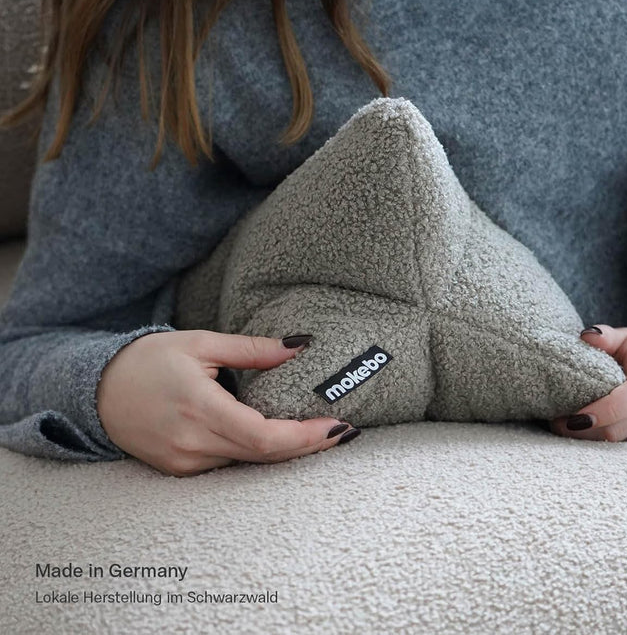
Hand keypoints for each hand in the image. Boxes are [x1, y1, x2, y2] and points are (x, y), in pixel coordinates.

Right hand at [97, 330, 357, 476]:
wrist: (97, 390)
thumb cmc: (148, 360)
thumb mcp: (201, 343)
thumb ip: (252, 349)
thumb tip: (299, 345)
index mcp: (199, 409)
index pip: (264, 437)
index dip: (305, 437)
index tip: (338, 426)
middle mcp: (192, 444)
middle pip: (264, 456)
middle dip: (307, 445)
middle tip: (342, 430)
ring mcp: (185, 463)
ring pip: (249, 463)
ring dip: (284, 449)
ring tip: (318, 429)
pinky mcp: (180, 470)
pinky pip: (229, 464)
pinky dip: (257, 452)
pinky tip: (277, 436)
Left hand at [549, 320, 626, 440]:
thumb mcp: (625, 337)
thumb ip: (606, 336)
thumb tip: (586, 336)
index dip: (605, 410)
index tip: (575, 418)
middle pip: (623, 426)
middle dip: (587, 429)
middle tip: (557, 423)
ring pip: (625, 440)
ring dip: (594, 436)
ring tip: (569, 426)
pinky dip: (609, 438)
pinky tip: (593, 429)